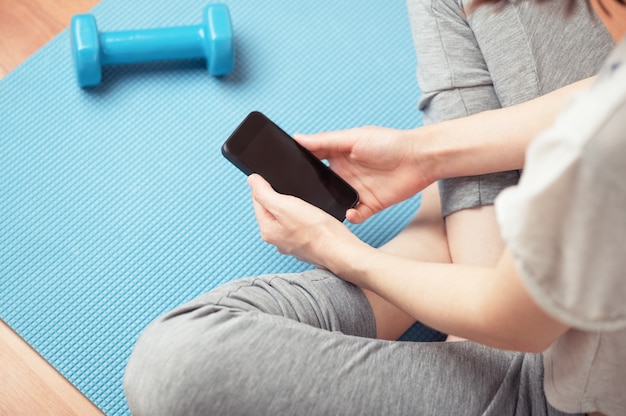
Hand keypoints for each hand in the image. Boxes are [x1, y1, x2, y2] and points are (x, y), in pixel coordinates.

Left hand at [247, 174, 362, 268]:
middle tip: (295, 193)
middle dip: (281, 197)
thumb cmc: (316, 230)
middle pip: (272, 209)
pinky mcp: (307, 244)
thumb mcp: (284, 205)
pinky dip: (306, 218)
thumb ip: (263, 193)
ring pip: (288, 217)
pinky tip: (314, 216)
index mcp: (267, 230)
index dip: (266, 186)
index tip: (279, 181)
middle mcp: (277, 239)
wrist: (340, 249)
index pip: (257, 201)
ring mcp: (292, 243)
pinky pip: (301, 225)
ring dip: (295, 207)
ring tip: (306, 204)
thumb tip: (252, 180)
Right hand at [295, 126, 430, 223]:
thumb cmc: (388, 142)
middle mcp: (345, 174)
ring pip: (335, 203)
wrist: (419, 158)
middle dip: (311, 192)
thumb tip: (297, 138)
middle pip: (322, 186)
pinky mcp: (370, 204)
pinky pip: (355, 215)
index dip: (300, 167)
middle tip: (298, 199)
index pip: (314, 162)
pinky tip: (349, 214)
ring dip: (328, 207)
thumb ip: (324, 141)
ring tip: (319, 211)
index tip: (285, 172)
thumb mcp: (353, 138)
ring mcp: (357, 190)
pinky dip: (351, 217)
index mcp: (338, 156)